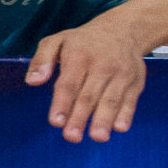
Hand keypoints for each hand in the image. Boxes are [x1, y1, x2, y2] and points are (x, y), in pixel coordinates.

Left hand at [27, 20, 148, 142]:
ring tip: (97, 137)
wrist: (122, 31)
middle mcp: (102, 65)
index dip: (62, 103)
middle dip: (80, 117)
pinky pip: (130, 100)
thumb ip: (41, 60)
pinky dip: (126, 114)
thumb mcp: (56, 41)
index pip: (69, 83)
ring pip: (111, 100)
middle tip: (71, 136)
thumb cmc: (82, 42)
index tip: (56, 122)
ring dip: (104, 120)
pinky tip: (119, 128)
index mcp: (79, 56)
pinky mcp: (135, 82)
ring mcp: (121, 74)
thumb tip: (32, 81)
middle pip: (89, 95)